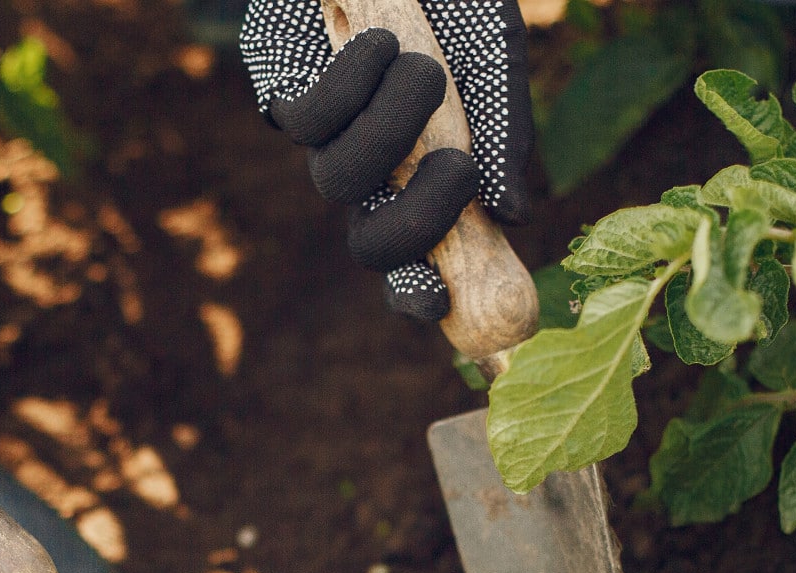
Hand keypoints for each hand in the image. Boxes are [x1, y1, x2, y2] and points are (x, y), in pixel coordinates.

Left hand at [241, 0, 532, 320]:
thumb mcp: (491, 54)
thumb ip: (504, 130)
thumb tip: (513, 214)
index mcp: (423, 174)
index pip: (415, 258)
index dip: (418, 292)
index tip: (440, 305)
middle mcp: (372, 168)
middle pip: (371, 243)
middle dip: (414, 224)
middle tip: (460, 167)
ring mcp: (325, 137)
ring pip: (341, 180)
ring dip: (390, 131)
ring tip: (424, 68)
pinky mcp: (281, 93)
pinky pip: (307, 123)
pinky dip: (350, 88)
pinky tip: (379, 44)